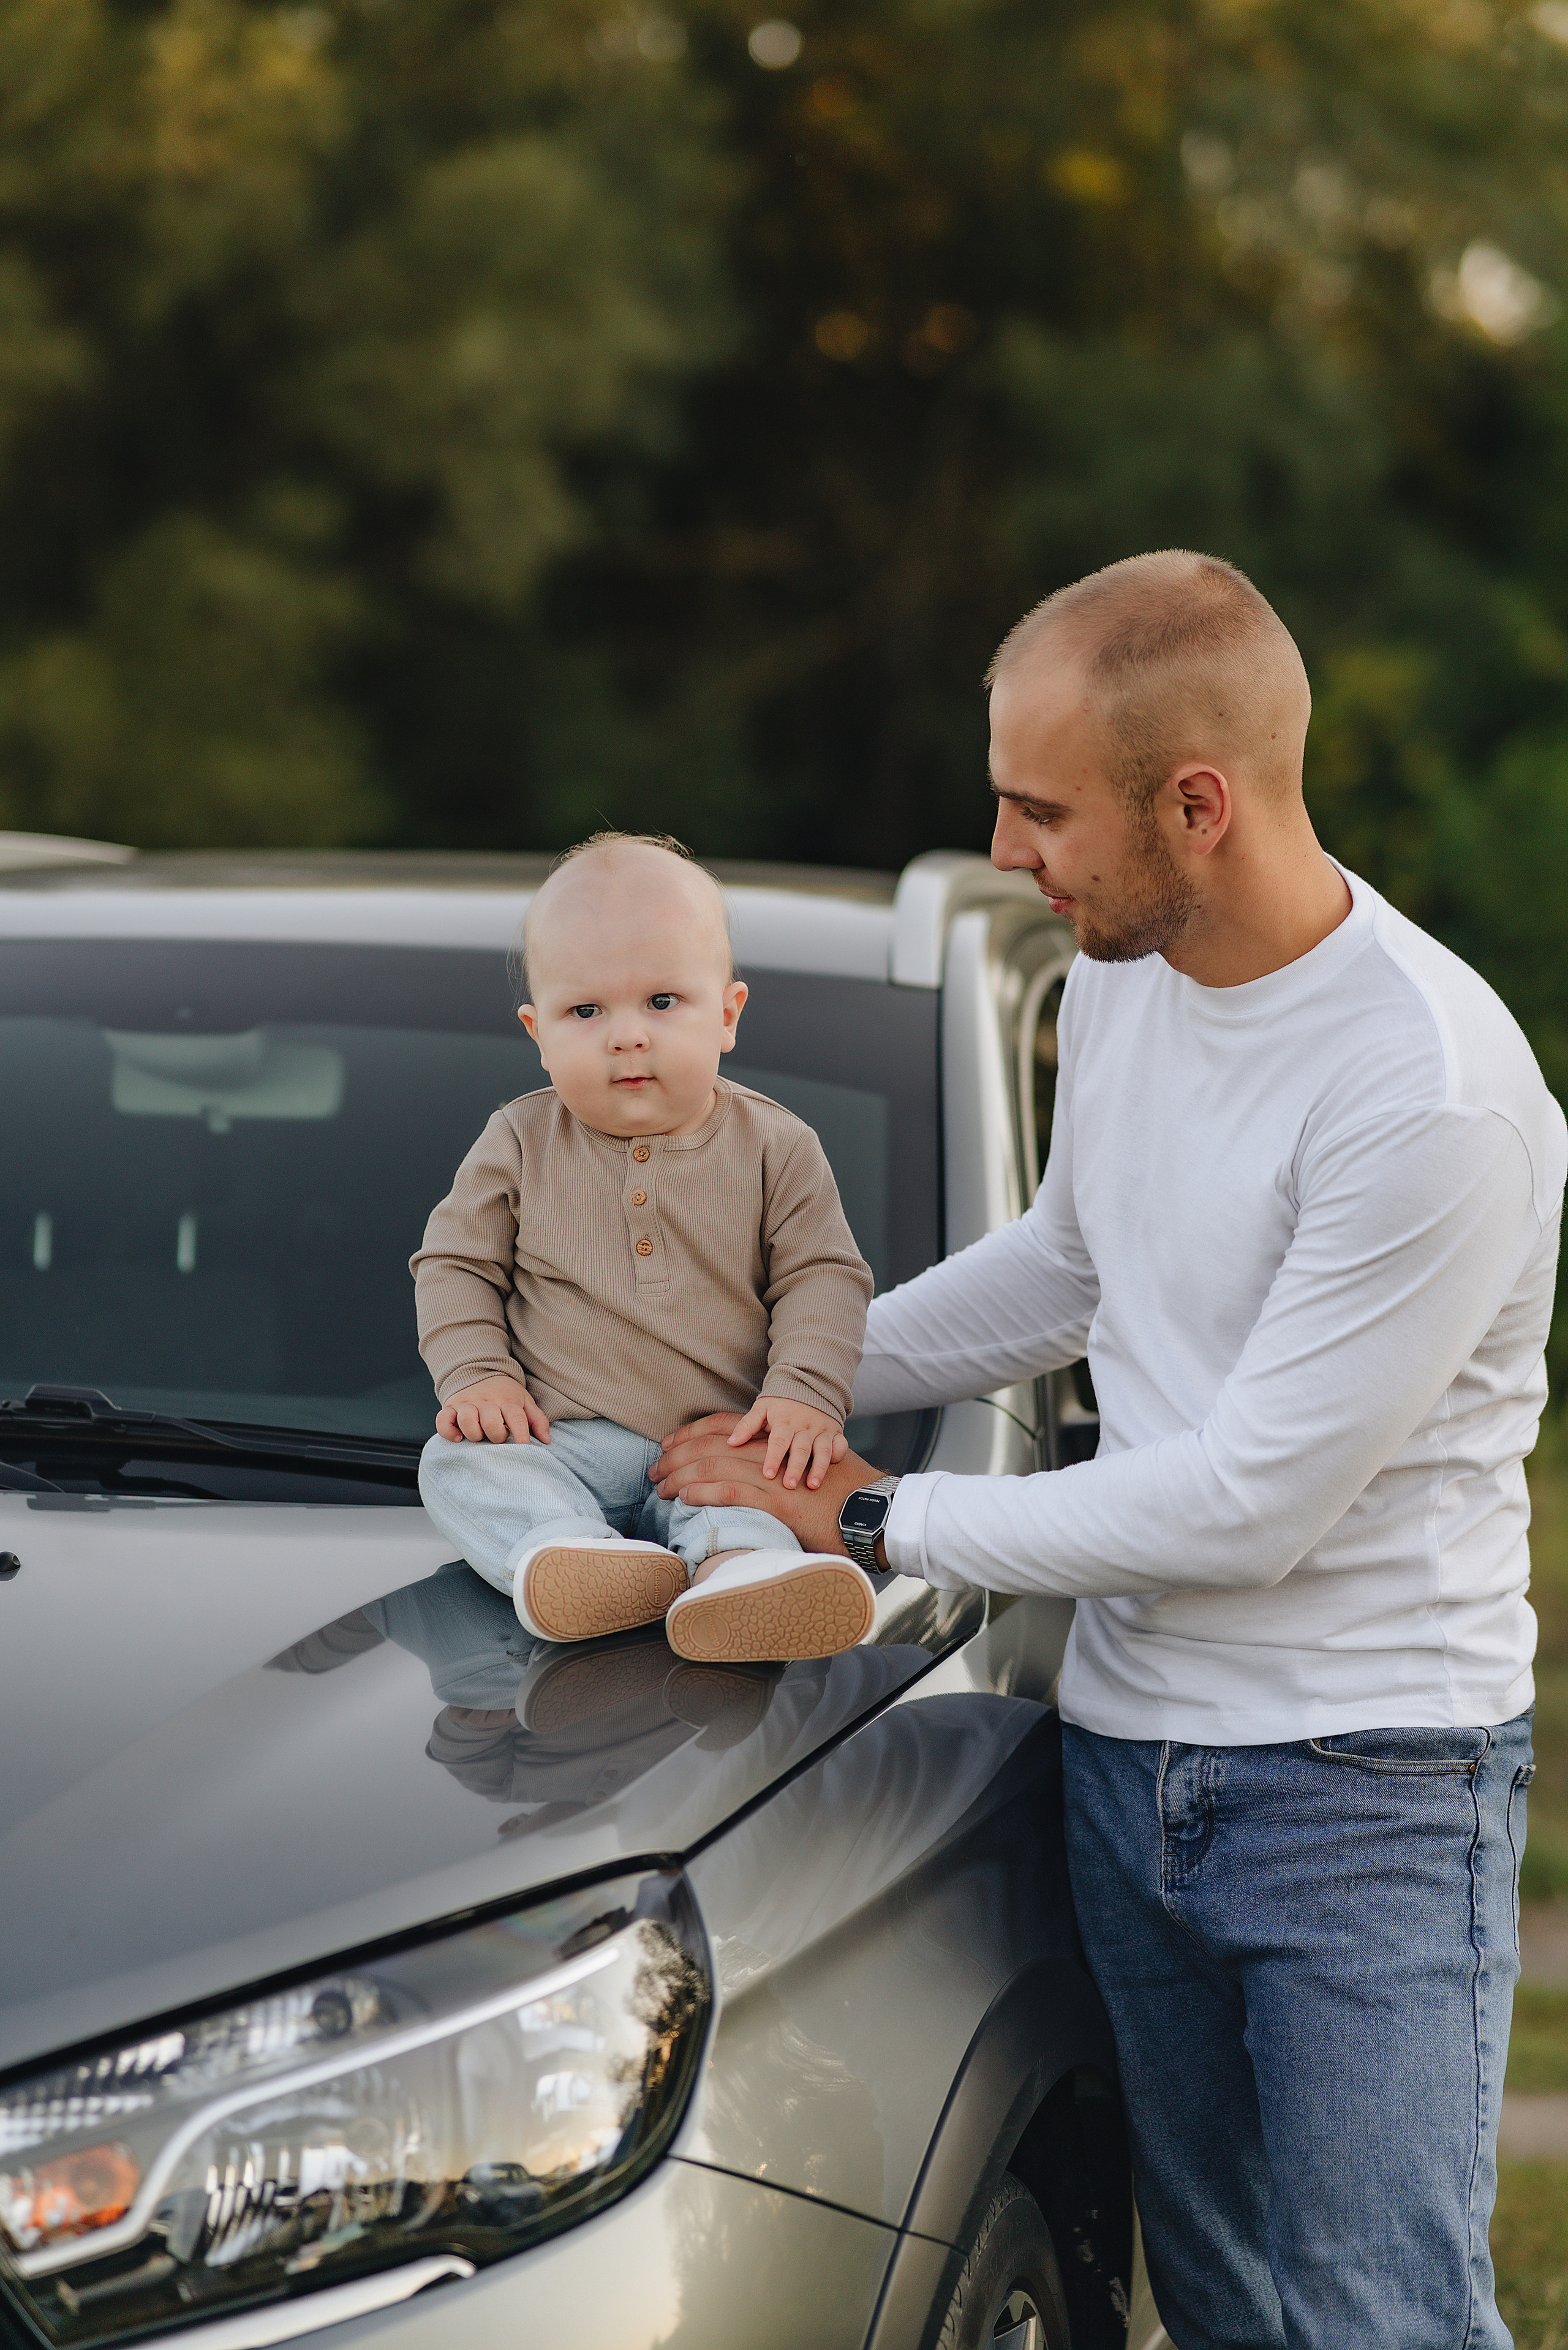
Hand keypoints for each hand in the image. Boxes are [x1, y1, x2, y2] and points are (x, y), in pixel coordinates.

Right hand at [436, 1376, 549, 1443]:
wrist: (480, 1373)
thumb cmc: (505, 1394)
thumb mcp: (525, 1402)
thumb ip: (538, 1420)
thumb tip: (546, 1440)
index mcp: (507, 1401)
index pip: (516, 1419)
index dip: (521, 1436)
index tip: (524, 1449)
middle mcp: (486, 1401)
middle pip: (491, 1422)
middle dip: (497, 1435)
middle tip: (499, 1438)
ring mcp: (467, 1403)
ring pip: (467, 1419)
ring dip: (474, 1433)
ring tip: (480, 1436)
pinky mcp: (450, 1407)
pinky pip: (443, 1420)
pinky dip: (448, 1431)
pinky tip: (458, 1438)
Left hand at [653, 1413, 884, 1554]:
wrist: (872, 1510)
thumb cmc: (841, 1494)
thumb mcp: (807, 1468)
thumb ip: (779, 1466)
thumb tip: (756, 1473)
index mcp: (774, 1442)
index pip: (723, 1427)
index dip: (690, 1433)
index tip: (666, 1444)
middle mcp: (770, 1453)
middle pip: (711, 1445)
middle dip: (676, 1456)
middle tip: (654, 1471)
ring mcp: (775, 1476)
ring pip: (716, 1466)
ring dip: (682, 1476)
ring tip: (661, 1488)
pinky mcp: (780, 1501)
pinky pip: (734, 1493)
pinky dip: (706, 1493)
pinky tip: (686, 1499)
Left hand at [726, 1395, 848, 1489]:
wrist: (808, 1385)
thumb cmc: (780, 1403)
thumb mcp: (762, 1409)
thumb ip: (747, 1425)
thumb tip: (731, 1442)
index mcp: (785, 1420)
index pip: (778, 1441)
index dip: (773, 1457)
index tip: (767, 1474)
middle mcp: (805, 1426)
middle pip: (800, 1448)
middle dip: (795, 1467)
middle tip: (789, 1485)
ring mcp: (822, 1429)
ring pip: (822, 1450)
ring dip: (818, 1467)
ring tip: (812, 1485)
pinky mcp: (835, 1433)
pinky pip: (841, 1444)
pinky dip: (839, 1454)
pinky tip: (835, 1468)